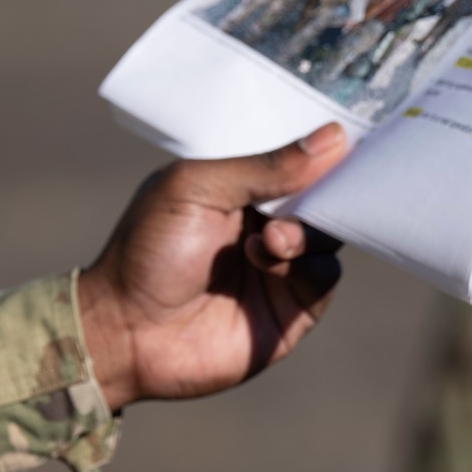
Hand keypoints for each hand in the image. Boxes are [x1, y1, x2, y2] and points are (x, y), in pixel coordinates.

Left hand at [76, 123, 348, 410]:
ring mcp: (278, 265)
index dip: (320, 149)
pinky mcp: (290, 308)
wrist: (129, 332)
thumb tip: (333, 139)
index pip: (295, 157)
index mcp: (240, 185)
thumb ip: (265, 166)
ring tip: (270, 240)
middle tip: (302, 197)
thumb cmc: (149, 251)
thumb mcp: (198, 189)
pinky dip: (308, 266)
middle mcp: (263, 222)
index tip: (343, 138)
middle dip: (320, 191)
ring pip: (327, 235)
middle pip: (321, 195)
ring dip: (306, 231)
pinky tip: (269, 264)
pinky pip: (325, 276)